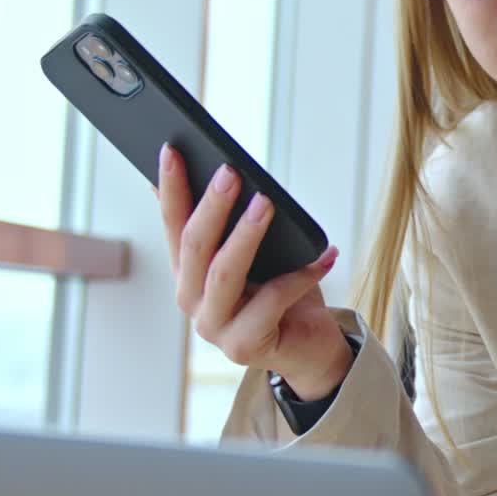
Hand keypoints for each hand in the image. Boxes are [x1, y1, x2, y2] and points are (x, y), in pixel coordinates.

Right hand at [157, 144, 353, 398]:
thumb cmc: (282, 291)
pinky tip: (326, 256)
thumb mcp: (259, 252)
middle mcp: (191, 298)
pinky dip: (302, 275)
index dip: (170, 187)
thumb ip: (238, 224)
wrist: (309, 346)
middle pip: (194, 245)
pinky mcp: (244, 345)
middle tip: (230, 172)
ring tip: (267, 202)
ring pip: (224, 272)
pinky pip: (272, 300)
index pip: (173, 222)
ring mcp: (213, 326)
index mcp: (188, 271)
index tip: (172, 149)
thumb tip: (230, 173)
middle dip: (212, 205)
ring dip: (246, 234)